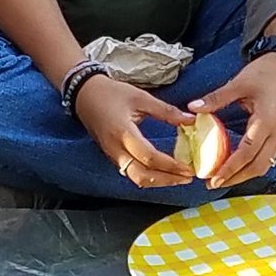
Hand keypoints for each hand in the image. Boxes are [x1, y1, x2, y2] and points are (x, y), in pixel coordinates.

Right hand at [74, 73, 193, 188]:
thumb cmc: (112, 93)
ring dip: (158, 181)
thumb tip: (191, 120)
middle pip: (142, 175)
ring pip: (136, 178)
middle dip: (167, 180)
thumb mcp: (141, 97)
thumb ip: (166, 111)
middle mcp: (116, 149)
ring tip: (178, 177)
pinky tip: (163, 172)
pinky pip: (131, 173)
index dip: (170, 165)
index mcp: (123, 133)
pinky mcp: (112, 156)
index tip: (188, 168)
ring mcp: (112, 155)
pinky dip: (149, 176)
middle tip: (187, 177)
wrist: (85, 95)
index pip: (149, 157)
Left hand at [192, 51, 275, 188]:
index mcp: (266, 121)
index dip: (229, 168)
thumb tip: (193, 108)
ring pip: (263, 165)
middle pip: (258, 166)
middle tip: (213, 183)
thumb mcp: (239, 83)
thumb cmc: (266, 71)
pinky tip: (235, 166)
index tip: (212, 179)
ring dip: (243, 174)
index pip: (247, 153)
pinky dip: (250, 165)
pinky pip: (266, 157)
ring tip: (222, 178)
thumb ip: (217, 98)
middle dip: (236, 178)